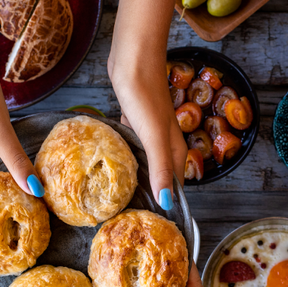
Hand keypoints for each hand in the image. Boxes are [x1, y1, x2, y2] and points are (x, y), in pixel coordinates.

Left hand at [108, 32, 186, 211]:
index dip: (168, 207)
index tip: (155, 226)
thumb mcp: (153, 138)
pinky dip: (125, 160)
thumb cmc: (145, 96)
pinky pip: (132, 150)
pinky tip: (112, 167)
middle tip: (133, 217)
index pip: (175, 188)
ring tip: (120, 199)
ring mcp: (149, 134)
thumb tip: (168, 203)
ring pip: (146, 164)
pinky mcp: (134, 123)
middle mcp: (165, 145)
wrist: (133, 60)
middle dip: (151, 197)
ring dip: (137, 179)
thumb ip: (160, 170)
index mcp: (174, 151)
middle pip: (161, 178)